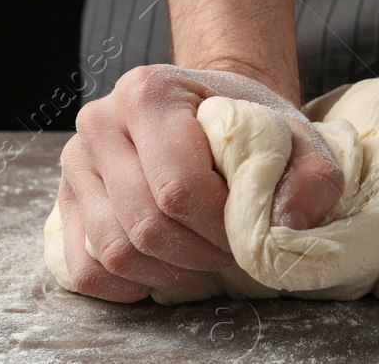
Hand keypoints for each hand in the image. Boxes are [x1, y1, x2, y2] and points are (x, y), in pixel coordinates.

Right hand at [57, 64, 342, 301]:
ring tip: (201, 254)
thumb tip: (286, 226)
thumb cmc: (247, 126)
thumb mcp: (297, 138)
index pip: (179, 189)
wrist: (207, 114)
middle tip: (229, 249)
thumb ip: (311, 176)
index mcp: (148, 93)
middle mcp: (99, 121)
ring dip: (169, 272)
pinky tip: (164, 267)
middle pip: (146, 225)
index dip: (221, 229)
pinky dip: (129, 285)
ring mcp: (76, 163)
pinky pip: (87, 270)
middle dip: (200, 255)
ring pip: (115, 252)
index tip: (247, 230)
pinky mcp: (66, 201)